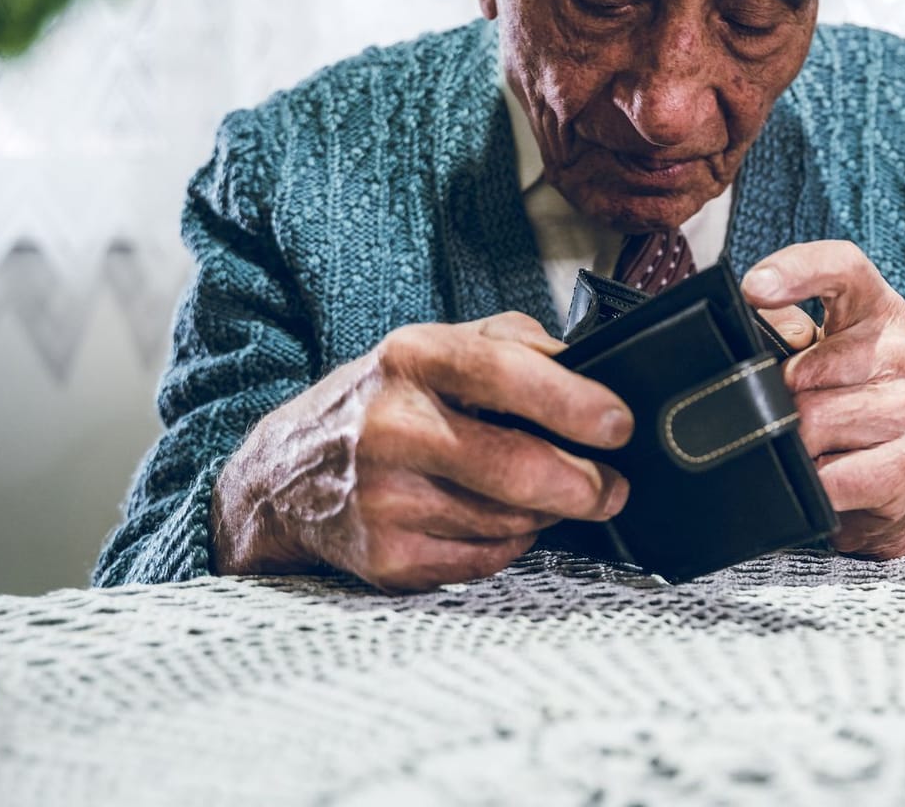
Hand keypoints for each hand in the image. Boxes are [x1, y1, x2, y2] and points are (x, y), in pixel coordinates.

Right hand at [212, 312, 632, 591]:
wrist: (284, 474)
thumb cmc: (383, 402)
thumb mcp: (439, 346)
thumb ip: (516, 343)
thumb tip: (592, 367)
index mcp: (414, 357)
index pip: (505, 375)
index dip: (573, 403)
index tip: (620, 426)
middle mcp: (392, 427)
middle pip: (514, 467)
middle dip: (583, 484)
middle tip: (614, 488)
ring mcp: (385, 498)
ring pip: (508, 520)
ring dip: (545, 513)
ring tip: (546, 495)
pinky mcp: (386, 558)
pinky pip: (484, 560)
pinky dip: (509, 544)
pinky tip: (499, 522)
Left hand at [742, 241, 904, 557]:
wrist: (887, 487)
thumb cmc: (835, 411)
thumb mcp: (805, 363)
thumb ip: (780, 335)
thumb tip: (763, 341)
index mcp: (878, 310)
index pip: (845, 268)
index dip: (798, 271)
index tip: (753, 288)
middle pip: (807, 369)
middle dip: (780, 400)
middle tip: (785, 418)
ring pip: (816, 423)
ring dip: (797, 447)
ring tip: (809, 451)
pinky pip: (838, 475)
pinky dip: (817, 485)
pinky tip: (822, 480)